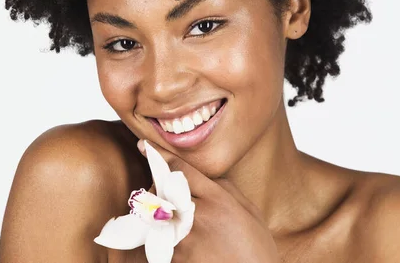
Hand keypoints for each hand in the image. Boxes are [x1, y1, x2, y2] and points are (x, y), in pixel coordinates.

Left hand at [136, 140, 278, 262]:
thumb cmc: (255, 250)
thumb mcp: (249, 212)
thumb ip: (225, 189)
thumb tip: (203, 175)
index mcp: (218, 200)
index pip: (180, 169)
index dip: (158, 155)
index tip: (144, 146)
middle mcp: (197, 216)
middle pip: (160, 189)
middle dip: (158, 187)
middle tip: (166, 193)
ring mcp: (182, 239)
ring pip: (153, 212)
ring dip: (157, 210)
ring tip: (174, 217)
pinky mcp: (174, 259)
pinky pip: (156, 237)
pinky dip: (159, 234)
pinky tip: (179, 239)